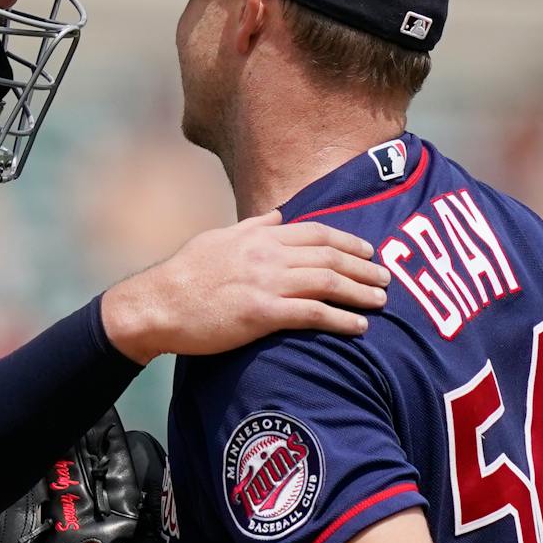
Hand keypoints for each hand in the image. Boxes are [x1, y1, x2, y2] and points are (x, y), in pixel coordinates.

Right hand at [100, 211, 389, 363]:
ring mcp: (265, 282)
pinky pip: (313, 314)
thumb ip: (252, 226)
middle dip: (363, 266)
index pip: (316, 232)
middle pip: (329, 256)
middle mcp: (267, 253)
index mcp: (258, 235)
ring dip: (360, 291)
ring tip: (380, 300)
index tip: (369, 250)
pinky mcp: (261, 313)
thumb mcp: (217, 238)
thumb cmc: (184, 275)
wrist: (157, 305)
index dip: (348, 241)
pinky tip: (359, 326)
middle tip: (386, 278)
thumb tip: (278, 216)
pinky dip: (341, 319)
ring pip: (328, 282)